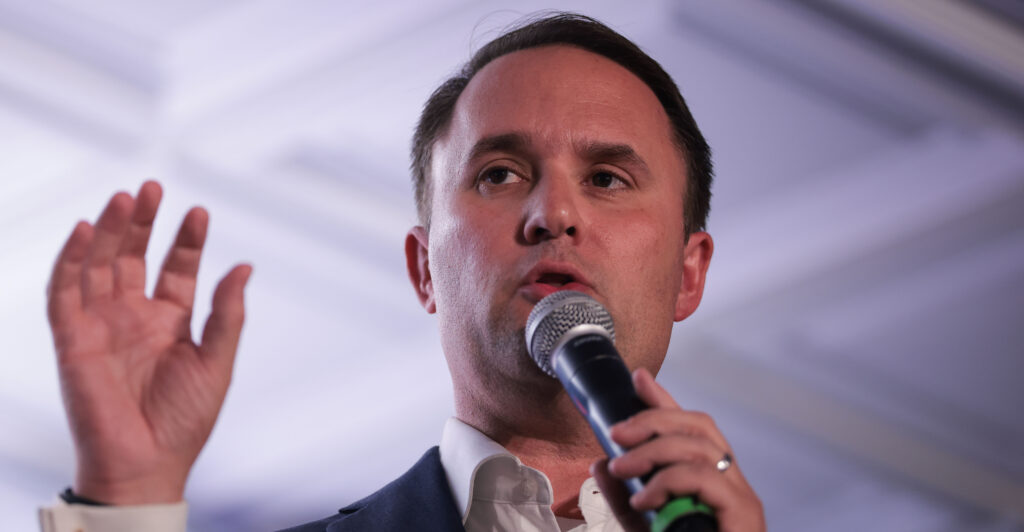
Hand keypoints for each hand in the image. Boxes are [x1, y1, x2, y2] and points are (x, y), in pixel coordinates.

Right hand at [47, 181, 250, 503]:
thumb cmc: (185, 420)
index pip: (176, 267)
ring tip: (126, 197)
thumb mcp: (217, 361)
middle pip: (134, 256)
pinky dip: (72, 260)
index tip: (199, 212)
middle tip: (154, 186)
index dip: (186, 240)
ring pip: (100, 264)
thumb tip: (244, 265)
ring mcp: (102, 324)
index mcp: (170, 320)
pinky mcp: (72, 338)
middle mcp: (134, 316)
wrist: (148, 463)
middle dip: (143, 221)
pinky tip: (87, 230)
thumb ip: (227, 314)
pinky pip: (65, 292)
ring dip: (110, 230)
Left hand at [591, 368, 764, 531]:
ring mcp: (741, 497)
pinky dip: (669, 481)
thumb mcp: (643, 526)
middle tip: (617, 434)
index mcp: (710, 478)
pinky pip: (705, 478)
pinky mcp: (744, 514)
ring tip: (621, 468)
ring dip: (654, 450)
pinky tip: (644, 500)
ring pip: (701, 446)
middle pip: (700, 425)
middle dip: (655, 419)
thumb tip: (599, 465)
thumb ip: (623, 497)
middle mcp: (730, 482)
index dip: (666, 400)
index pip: (692, 426)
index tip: (638, 378)